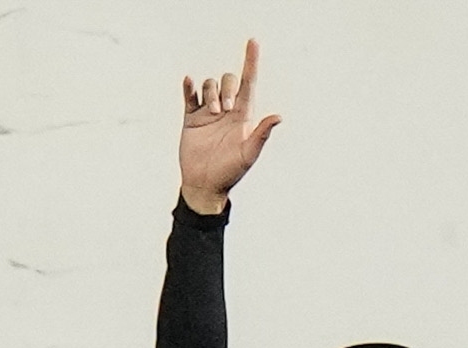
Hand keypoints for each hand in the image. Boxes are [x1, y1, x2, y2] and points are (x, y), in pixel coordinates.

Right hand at [178, 41, 279, 213]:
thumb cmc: (230, 172)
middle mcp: (226, 109)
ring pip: (209, 85)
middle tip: (224, 111)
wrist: (205, 185)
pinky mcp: (191, 118)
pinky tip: (189, 81)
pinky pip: (189, 96)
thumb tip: (278, 117)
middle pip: (227, 80)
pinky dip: (189, 87)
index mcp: (243, 114)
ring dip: (210, 94)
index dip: (251, 61)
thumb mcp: (249, 154)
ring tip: (212, 114)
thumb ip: (262, 134)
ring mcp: (208, 112)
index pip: (248, 82)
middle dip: (226, 89)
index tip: (253, 42)